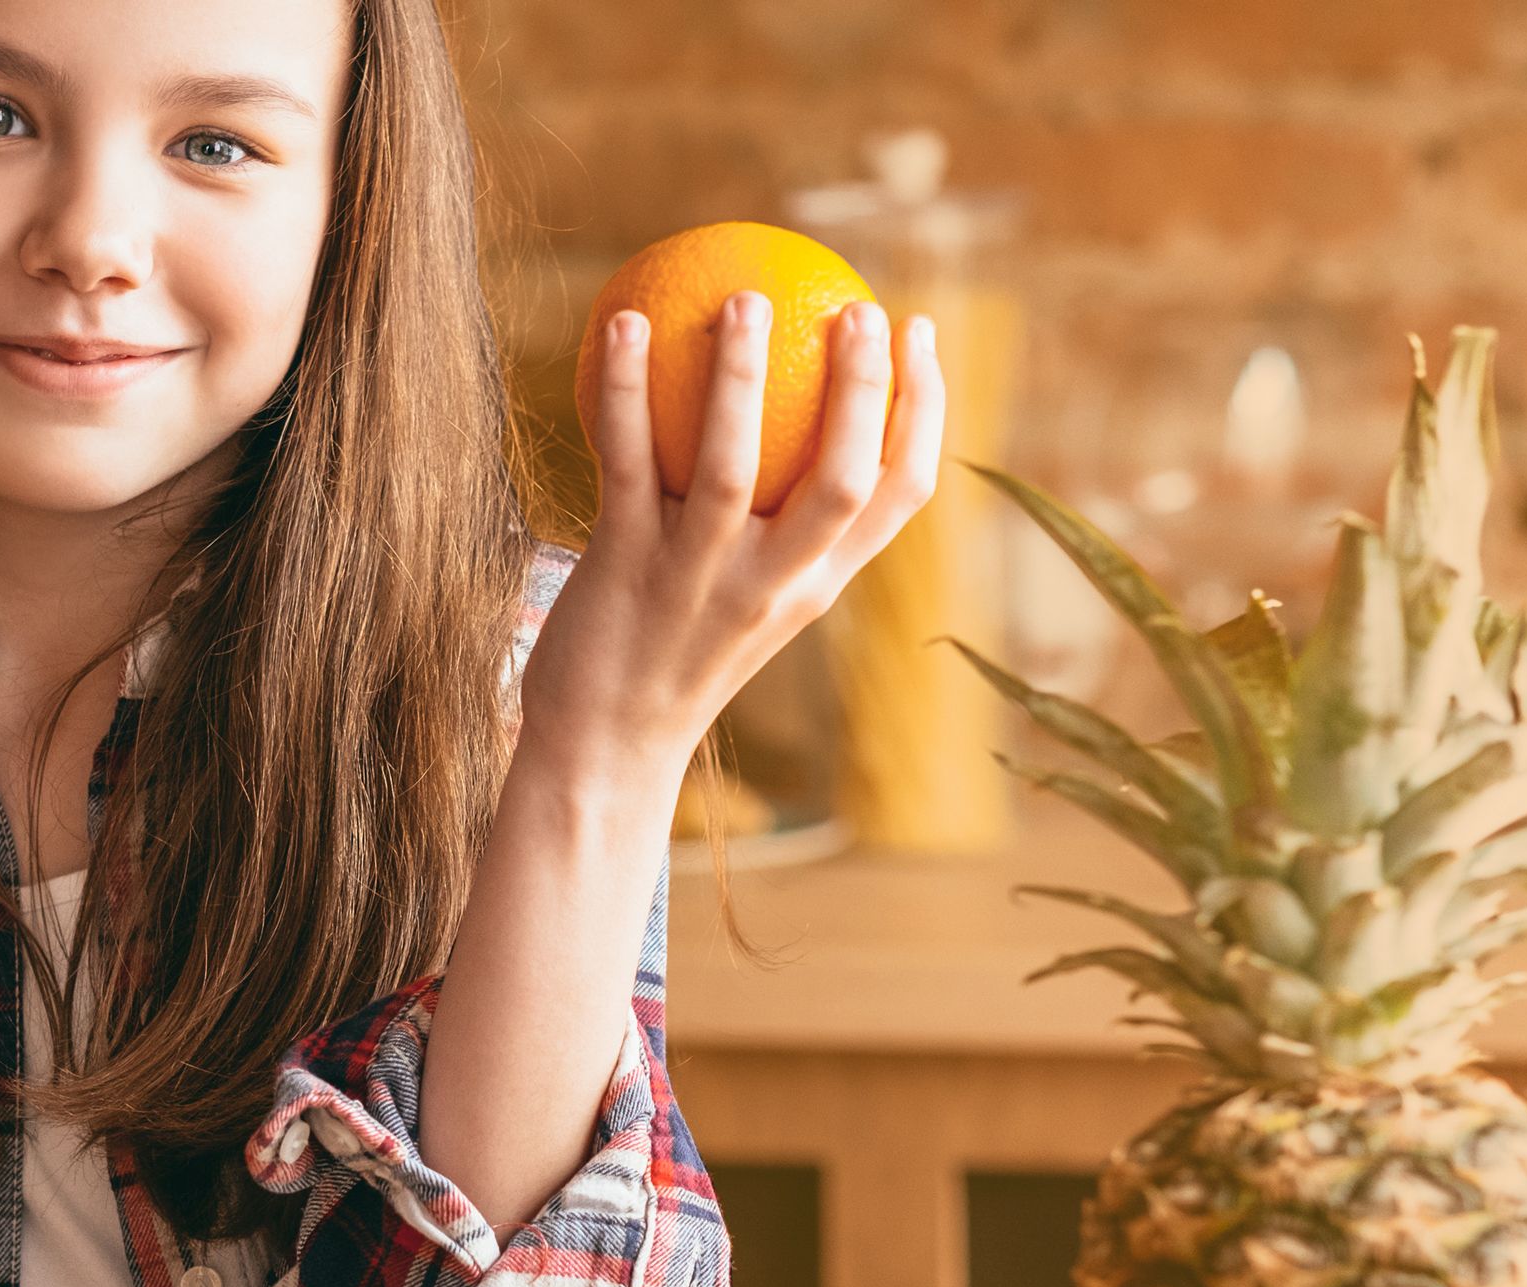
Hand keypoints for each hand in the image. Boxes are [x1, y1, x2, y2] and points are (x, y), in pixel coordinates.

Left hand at [520, 291, 945, 777]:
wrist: (602, 750)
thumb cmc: (674, 651)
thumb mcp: (750, 596)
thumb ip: (778, 524)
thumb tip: (784, 401)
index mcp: (817, 585)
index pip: (901, 494)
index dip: (924, 407)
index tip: (917, 329)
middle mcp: (772, 585)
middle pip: (841, 478)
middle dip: (861, 386)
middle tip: (856, 304)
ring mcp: (698, 580)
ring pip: (732, 466)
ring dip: (741, 375)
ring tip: (746, 298)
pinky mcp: (625, 569)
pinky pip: (626, 461)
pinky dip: (624, 388)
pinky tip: (619, 321)